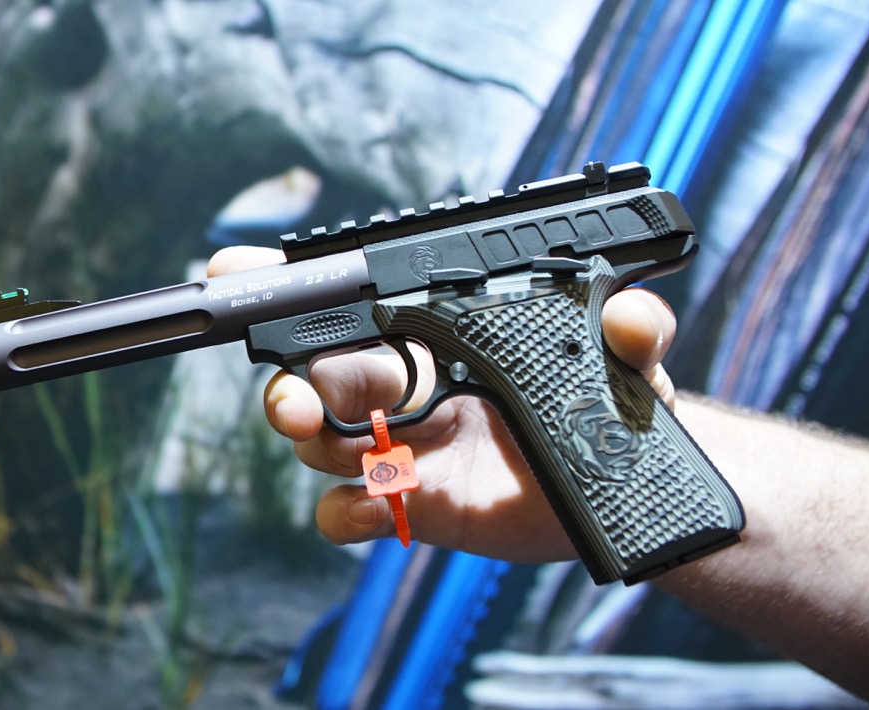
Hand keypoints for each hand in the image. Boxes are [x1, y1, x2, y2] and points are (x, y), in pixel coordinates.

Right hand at [208, 246, 678, 561]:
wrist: (627, 488)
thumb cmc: (613, 406)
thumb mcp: (626, 362)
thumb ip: (634, 332)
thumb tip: (637, 317)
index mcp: (439, 336)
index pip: (352, 303)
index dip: (289, 286)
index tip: (231, 272)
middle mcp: (407, 388)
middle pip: (315, 378)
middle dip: (289, 385)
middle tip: (297, 402)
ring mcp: (404, 450)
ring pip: (321, 443)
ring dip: (323, 443)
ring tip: (368, 451)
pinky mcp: (413, 507)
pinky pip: (349, 511)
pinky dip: (347, 510)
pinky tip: (378, 506)